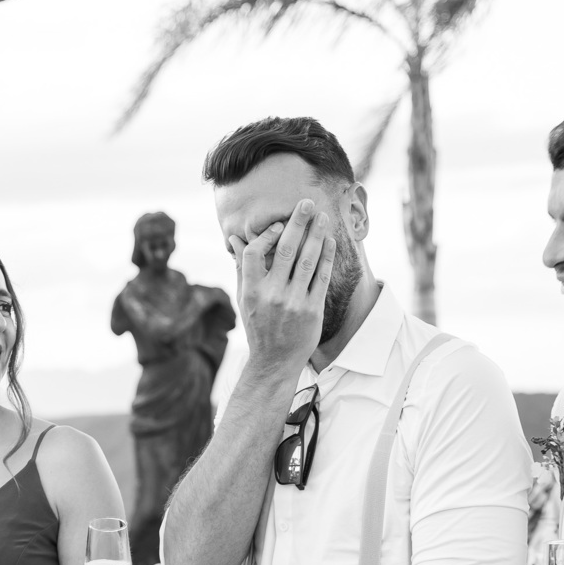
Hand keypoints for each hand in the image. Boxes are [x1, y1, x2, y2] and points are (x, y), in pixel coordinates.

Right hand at [231, 198, 335, 369]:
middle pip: (286, 250)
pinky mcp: (312, 310)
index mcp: (251, 291)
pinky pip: (321, 278)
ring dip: (316, 235)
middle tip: (306, 202)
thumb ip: (242, 268)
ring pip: (307, 260)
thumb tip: (234, 241)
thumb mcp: (244, 299)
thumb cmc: (258, 327)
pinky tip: (329, 242)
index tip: (278, 225)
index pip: (254, 254)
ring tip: (322, 217)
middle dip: (297, 223)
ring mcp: (293, 302)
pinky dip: (326, 257)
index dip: (266, 236)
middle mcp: (272, 295)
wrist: (275, 361)